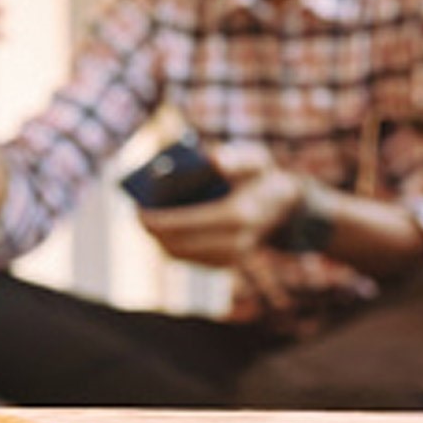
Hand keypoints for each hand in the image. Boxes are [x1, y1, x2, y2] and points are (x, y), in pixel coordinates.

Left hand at [136, 160, 301, 267]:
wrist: (284, 206)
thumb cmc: (260, 176)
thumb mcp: (254, 158)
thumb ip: (235, 157)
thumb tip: (212, 159)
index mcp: (239, 214)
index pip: (189, 222)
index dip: (160, 220)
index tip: (139, 212)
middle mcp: (236, 242)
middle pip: (181, 243)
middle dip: (155, 232)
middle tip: (138, 216)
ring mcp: (232, 258)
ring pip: (183, 255)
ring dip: (160, 240)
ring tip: (145, 223)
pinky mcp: (227, 264)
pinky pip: (191, 259)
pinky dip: (173, 247)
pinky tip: (160, 234)